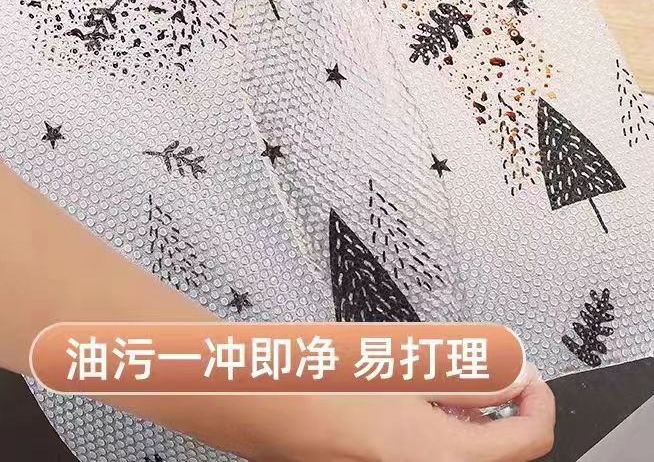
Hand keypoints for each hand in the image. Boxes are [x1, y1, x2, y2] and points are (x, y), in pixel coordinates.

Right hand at [236, 368, 554, 461]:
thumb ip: (473, 370)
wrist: (278, 410)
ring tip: (448, 381)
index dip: (539, 400)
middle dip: (505, 409)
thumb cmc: (331, 388)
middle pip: (506, 452)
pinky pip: (444, 455)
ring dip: (476, 421)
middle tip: (492, 373)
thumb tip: (513, 370)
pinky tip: (424, 400)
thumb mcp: (411, 364)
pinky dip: (448, 432)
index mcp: (447, 457)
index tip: (528, 375)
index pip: (531, 440)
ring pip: (474, 454)